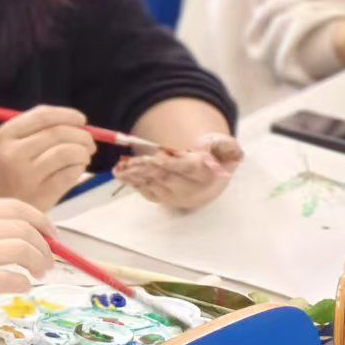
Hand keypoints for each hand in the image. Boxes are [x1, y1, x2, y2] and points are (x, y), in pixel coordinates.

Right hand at [0, 105, 96, 210]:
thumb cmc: (7, 170)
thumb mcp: (10, 144)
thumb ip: (38, 129)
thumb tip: (80, 124)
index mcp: (5, 135)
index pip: (43, 116)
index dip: (68, 115)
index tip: (82, 120)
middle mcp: (14, 153)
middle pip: (59, 133)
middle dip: (82, 135)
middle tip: (89, 144)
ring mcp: (27, 176)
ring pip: (68, 152)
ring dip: (83, 153)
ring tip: (84, 158)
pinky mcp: (40, 195)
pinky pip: (71, 174)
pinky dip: (80, 169)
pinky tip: (76, 171)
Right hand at [0, 197, 54, 313]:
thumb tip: (8, 233)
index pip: (15, 207)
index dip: (40, 220)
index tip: (50, 234)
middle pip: (24, 227)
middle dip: (44, 244)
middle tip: (48, 260)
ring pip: (22, 250)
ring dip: (38, 263)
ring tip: (38, 274)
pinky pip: (9, 279)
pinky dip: (22, 283)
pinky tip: (20, 287)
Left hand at [113, 133, 243, 208]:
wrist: (211, 178)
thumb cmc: (217, 156)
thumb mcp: (226, 147)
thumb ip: (223, 145)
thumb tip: (206, 148)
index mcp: (206, 176)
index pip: (187, 169)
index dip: (172, 163)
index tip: (157, 157)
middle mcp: (189, 190)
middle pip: (166, 178)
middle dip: (147, 169)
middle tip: (131, 161)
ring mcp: (173, 196)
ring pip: (152, 185)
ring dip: (135, 176)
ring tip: (121, 167)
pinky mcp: (161, 198)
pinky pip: (144, 190)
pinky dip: (130, 181)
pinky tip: (119, 172)